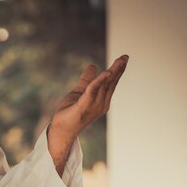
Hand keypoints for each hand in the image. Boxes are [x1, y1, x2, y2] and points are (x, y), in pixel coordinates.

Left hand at [47, 55, 128, 173]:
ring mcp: (94, 106)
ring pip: (105, 85)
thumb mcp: (79, 91)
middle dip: (119, 69)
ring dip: (113, 72)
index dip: (117, 71)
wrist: (60, 130)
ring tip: (119, 61)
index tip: (124, 58)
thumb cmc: (70, 113)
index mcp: (101, 100)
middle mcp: (101, 103)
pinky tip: (106, 72)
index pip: (111, 83)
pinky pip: (93, 91)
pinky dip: (99, 81)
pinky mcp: (84, 106)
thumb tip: (93, 66)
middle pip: (111, 83)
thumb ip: (86, 80)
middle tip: (125, 57)